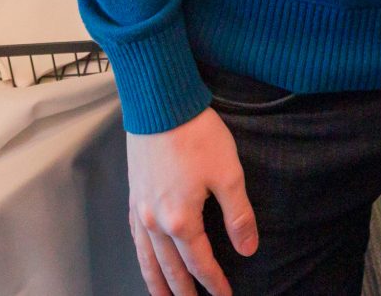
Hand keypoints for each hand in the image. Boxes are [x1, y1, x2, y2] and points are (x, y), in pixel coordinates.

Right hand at [128, 107, 257, 295]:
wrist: (159, 104)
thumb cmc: (195, 135)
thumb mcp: (228, 174)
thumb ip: (238, 215)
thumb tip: (247, 248)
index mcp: (181, 220)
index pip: (200, 263)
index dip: (214, 283)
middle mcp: (155, 222)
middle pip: (170, 269)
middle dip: (183, 292)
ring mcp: (140, 210)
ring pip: (147, 259)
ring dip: (156, 283)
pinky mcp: (133, 196)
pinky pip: (135, 239)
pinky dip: (141, 257)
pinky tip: (146, 260)